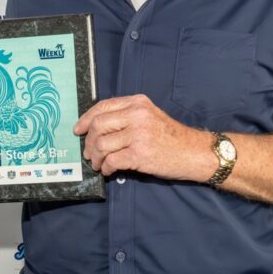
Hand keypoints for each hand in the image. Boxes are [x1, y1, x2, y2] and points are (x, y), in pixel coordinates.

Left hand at [73, 94, 214, 181]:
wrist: (194, 152)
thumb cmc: (171, 137)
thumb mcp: (150, 116)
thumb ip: (127, 116)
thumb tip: (97, 128)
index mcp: (137, 103)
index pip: (102, 106)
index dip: (86, 119)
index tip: (78, 130)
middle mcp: (137, 115)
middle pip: (98, 125)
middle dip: (88, 142)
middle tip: (89, 153)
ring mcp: (138, 134)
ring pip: (101, 145)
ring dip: (95, 158)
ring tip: (98, 164)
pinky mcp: (139, 154)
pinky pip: (111, 161)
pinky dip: (106, 168)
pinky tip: (109, 170)